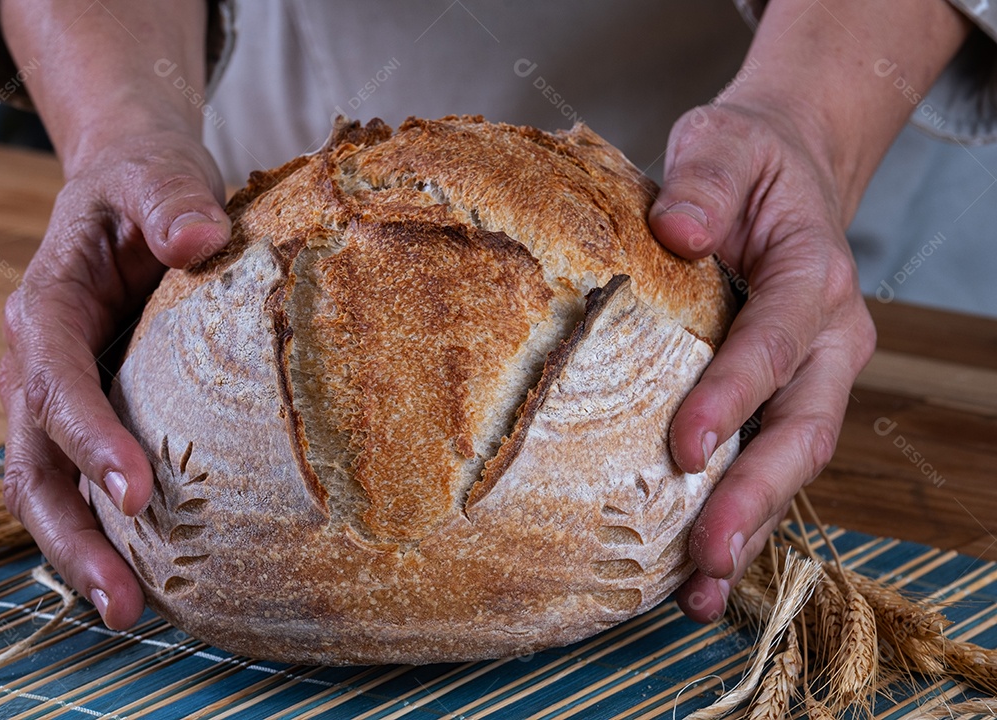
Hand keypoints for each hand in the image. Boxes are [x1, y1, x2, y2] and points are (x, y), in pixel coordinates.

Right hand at [0, 131, 229, 628]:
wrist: (137, 190)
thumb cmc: (146, 184)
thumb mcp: (158, 176)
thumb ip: (173, 202)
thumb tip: (199, 237)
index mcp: (46, 307)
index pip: (54, 382)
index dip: (88, 439)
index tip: (137, 492)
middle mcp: (41, 362)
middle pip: (34, 461)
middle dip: (71, 534)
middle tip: (121, 600)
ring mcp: (64, 394)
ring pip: (51, 485)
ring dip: (84, 551)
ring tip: (131, 611)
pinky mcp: (96, 410)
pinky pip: (87, 478)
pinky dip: (109, 528)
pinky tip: (153, 573)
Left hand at [649, 101, 876, 621]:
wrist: (788, 172)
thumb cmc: (748, 162)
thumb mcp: (723, 143)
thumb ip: (704, 180)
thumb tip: (676, 229)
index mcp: (813, 273)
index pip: (774, 341)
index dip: (733, 396)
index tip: (683, 445)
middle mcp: (828, 337)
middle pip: (802, 428)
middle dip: (754, 496)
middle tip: (705, 554)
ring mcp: (815, 375)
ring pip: (792, 463)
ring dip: (750, 528)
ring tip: (699, 592)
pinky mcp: (787, 397)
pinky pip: (771, 464)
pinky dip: (743, 518)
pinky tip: (701, 574)